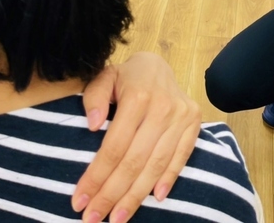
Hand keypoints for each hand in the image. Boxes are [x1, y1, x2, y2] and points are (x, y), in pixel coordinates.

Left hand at [74, 52, 201, 222]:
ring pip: (157, 164)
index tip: (80, 200)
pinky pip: (182, 156)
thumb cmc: (126, 76)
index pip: (115, 146)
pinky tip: (154, 198)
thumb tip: (94, 125)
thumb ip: (95, 96)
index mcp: (138, 96)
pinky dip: (169, 179)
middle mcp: (163, 107)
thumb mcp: (105, 77)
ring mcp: (181, 116)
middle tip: (93, 219)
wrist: (158, 65)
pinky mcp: (194, 122)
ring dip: (136, 195)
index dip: (97, 176)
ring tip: (117, 218)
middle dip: (112, 194)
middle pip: (135, 160)